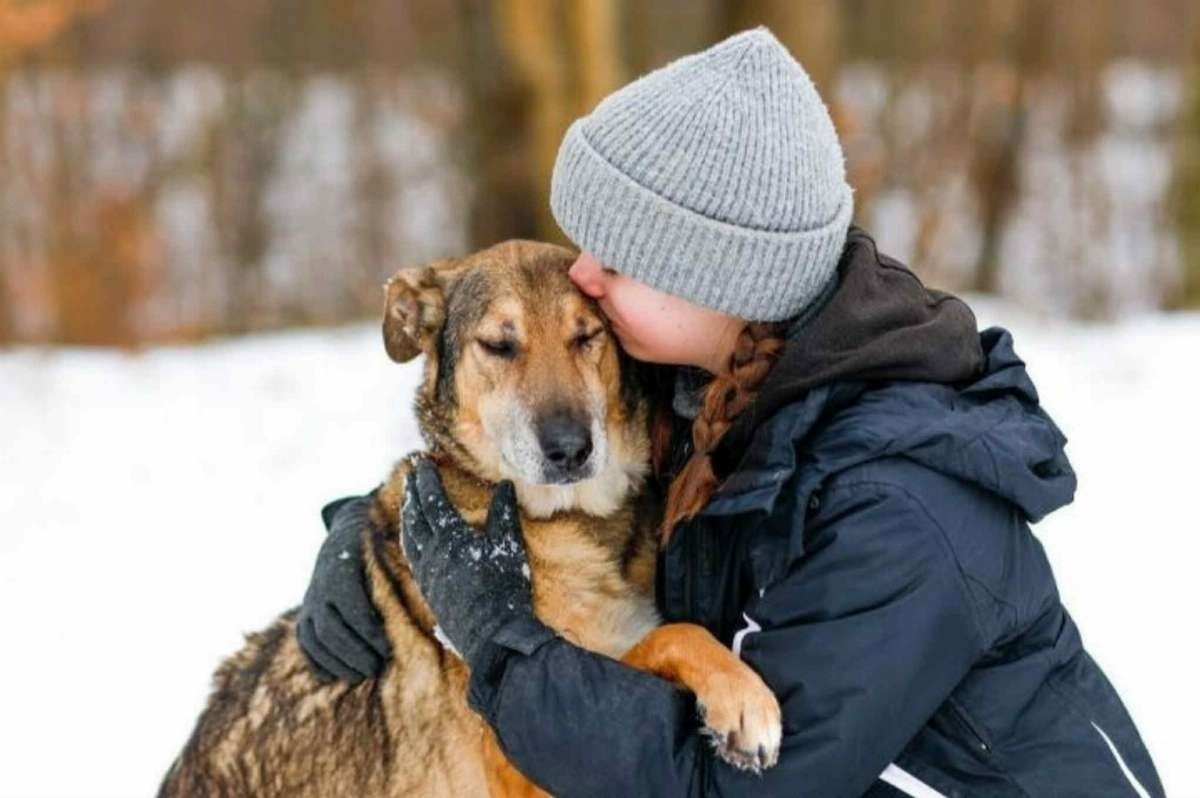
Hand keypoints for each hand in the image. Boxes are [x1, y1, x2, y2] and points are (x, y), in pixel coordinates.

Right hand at [296, 494, 391, 681]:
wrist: (342, 541)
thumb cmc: (377, 554)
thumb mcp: (388, 556)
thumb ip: (402, 577)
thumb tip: (432, 603)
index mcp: (342, 571)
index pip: (353, 609)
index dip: (369, 633)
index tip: (387, 649)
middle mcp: (321, 589)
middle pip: (331, 629)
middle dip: (353, 652)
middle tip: (375, 668)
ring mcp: (310, 603)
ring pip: (315, 639)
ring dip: (337, 662)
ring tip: (360, 675)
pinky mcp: (304, 615)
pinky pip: (305, 643)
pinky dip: (318, 662)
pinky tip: (336, 675)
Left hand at [401, 457, 536, 667]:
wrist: (492, 637)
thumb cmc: (505, 590)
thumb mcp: (510, 547)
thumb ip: (504, 513)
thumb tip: (506, 485)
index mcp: (451, 538)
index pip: (432, 500)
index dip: (426, 479)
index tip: (422, 461)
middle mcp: (432, 554)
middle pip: (414, 516)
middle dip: (412, 492)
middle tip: (410, 474)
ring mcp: (427, 574)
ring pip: (408, 537)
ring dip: (407, 515)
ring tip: (408, 501)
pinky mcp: (429, 591)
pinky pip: (412, 557)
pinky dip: (410, 539)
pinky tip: (414, 539)